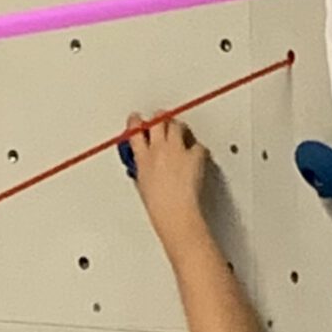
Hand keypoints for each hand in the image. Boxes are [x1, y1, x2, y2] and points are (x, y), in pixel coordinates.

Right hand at [126, 113, 209, 231]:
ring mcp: (177, 150)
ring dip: (177, 127)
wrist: (175, 213)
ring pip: (176, 125)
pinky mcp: (194, 155)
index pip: (134, 131)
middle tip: (161, 120)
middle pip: (157, 121)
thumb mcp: (142, 184)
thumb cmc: (159, 206)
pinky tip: (196, 155)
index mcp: (142, 158)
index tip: (137, 120)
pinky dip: (197, 148)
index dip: (136, 122)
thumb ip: (143, 168)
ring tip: (180, 132)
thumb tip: (146, 165)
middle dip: (159, 118)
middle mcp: (159, 149)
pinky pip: (197, 145)